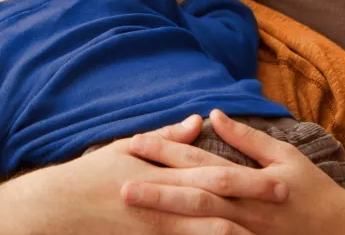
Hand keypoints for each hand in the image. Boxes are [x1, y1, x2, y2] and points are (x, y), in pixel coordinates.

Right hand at [0, 115, 283, 234]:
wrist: (58, 208)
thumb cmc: (91, 175)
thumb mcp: (125, 148)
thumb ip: (166, 137)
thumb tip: (200, 121)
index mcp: (158, 174)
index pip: (211, 175)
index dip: (247, 179)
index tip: (279, 180)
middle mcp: (162, 201)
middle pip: (217, 205)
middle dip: (253, 207)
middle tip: (286, 206)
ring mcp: (156, 228)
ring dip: (236, 234)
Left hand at [122, 109, 344, 234]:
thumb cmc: (312, 191)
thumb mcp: (285, 158)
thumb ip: (247, 139)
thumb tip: (213, 113)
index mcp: (249, 181)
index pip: (200, 162)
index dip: (167, 150)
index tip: (135, 142)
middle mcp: (243, 208)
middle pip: (193, 195)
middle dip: (156, 189)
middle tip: (120, 184)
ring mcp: (245, 232)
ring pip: (199, 224)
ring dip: (166, 216)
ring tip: (134, 209)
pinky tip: (163, 234)